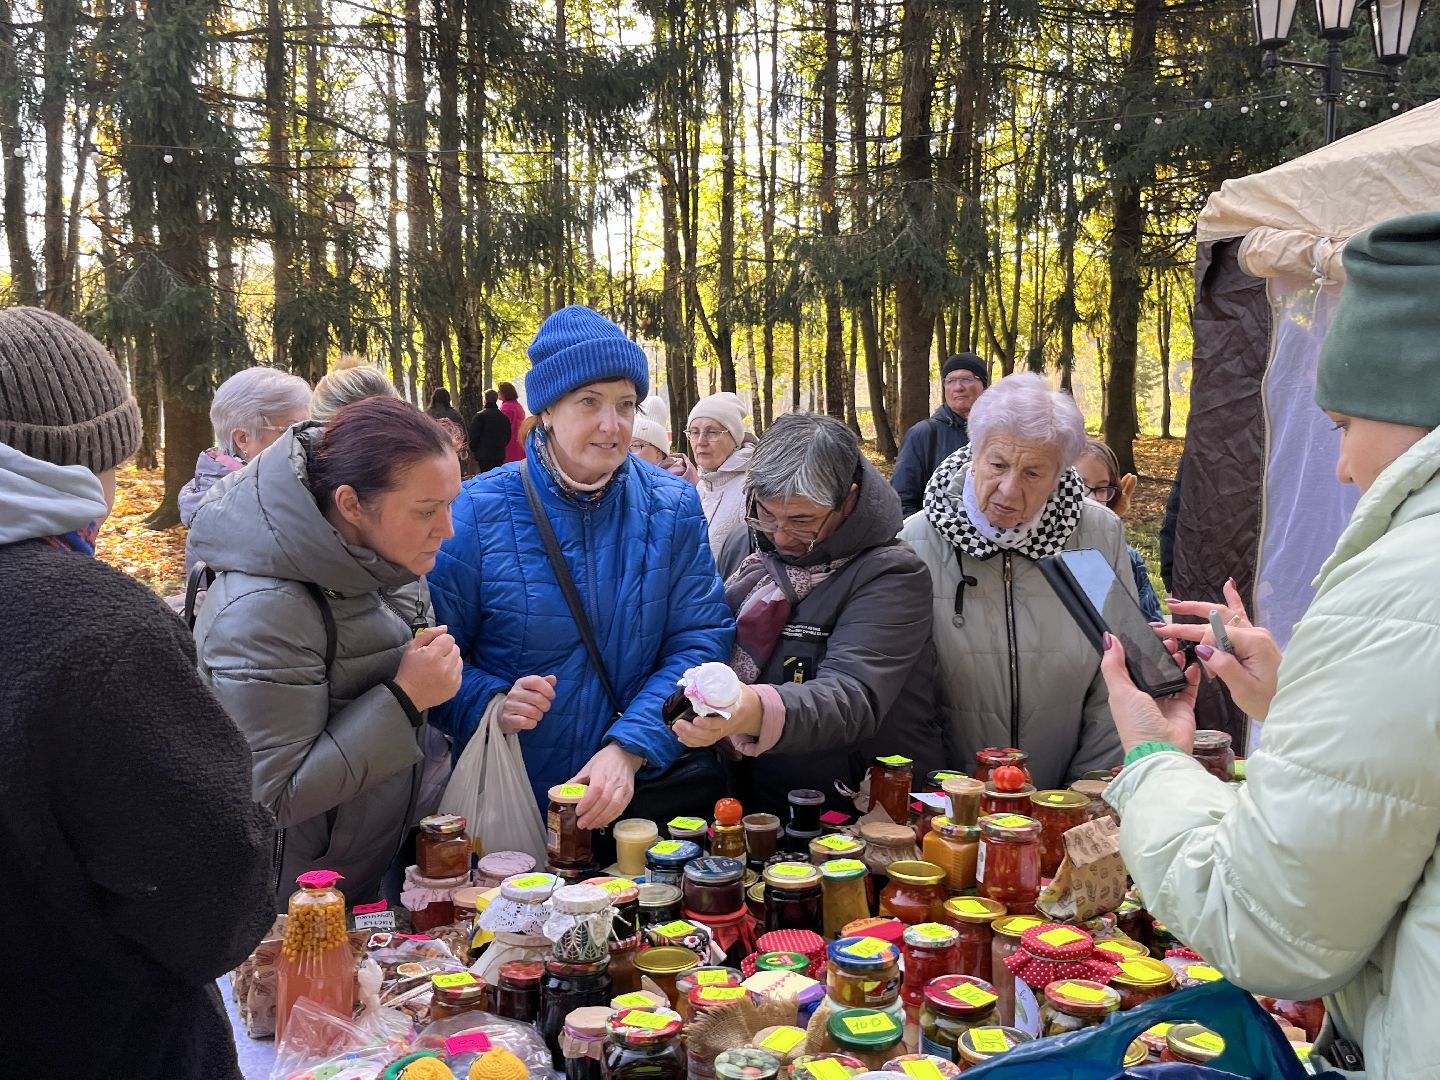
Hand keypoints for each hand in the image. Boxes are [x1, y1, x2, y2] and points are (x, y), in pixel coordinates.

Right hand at [392, 625, 462, 711]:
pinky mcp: (455, 687)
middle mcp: (445, 667)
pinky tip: (441, 675)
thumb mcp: (412, 648)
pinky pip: (460, 672)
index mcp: (434, 655)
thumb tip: (445, 628)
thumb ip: (428, 634)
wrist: (408, 696)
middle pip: (456, 648)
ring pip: (459, 660)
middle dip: (446, 650)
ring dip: (451, 660)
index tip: (433, 647)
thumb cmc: (408, 670)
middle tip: (435, 657)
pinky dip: (452, 672)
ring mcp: (452, 678)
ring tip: (438, 666)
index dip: (440, 641)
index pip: (449, 638)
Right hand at [500, 674, 556, 733]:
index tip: (551, 696)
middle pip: (538, 698)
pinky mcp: (507, 718)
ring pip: (533, 712)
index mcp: (521, 683)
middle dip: (546, 705)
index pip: (536, 681)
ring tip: (537, 715)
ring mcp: (509, 705)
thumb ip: (545, 683)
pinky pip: (525, 722)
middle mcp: (513, 693)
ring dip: (539, 715)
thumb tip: (553, 678)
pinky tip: (530, 721)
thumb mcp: (533, 689)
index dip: (547, 689)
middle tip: (544, 708)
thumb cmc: (524, 700)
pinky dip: (532, 724)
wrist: (504, 713)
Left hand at [568, 743, 642, 828]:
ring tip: (590, 825)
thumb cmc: (605, 760)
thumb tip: (562, 793)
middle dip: (592, 815)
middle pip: (604, 801)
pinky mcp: (629, 794)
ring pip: (614, 807)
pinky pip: (620, 809)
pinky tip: (601, 822)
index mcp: (602, 772)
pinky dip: (611, 818)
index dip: (587, 803)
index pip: (596, 790)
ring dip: (601, 819)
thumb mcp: (588, 767)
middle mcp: (615, 781)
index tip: (578, 812)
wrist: (625, 755)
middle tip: (581, 824)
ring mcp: (623, 788)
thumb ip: (576, 781)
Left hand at [673, 685, 762, 747]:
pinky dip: (692, 742)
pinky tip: (680, 737)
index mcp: (735, 714)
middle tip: (678, 723)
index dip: (708, 723)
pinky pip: (704, 743)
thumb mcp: (738, 687)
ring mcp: (722, 733)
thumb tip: (700, 672)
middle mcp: (728, 727)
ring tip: (676, 727)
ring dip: (689, 736)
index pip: (721, 723)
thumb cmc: (745, 698)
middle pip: (709, 735)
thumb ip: (723, 681)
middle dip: (692, 732)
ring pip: (705, 740)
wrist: (755, 713)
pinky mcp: (717, 736)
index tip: (696, 719)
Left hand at [1100, 632, 1200, 754]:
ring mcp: (1167, 701)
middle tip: (1169, 641)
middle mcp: (1147, 696)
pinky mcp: (1184, 707)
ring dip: (1176, 662)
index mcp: (1128, 693)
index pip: (1134, 667)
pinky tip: (1194, 663)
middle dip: (1162, 654)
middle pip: (1156, 670)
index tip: (1148, 635)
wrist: (1162, 749)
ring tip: (1180, 649)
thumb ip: (1114, 665)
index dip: (1140, 652)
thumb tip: (1109, 639)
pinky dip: (1193, 675)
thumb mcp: (1120, 691)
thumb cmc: (1136, 722)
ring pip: (1173, 675)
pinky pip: (1190, 687)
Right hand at [1157, 580, 1281, 718]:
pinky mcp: (1255, 639)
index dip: (1204, 649)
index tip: (1208, 672)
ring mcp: (1255, 634)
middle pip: (1214, 620)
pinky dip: (1232, 600)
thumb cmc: (1269, 700)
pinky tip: (1229, 585)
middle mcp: (1254, 632)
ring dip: (1197, 609)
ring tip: (1174, 603)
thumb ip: (1224, 666)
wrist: (1292, 702)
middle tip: (1160, 625)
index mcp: (1253, 642)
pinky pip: (1240, 615)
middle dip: (1185, 622)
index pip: (1216, 634)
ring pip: (1222, 615)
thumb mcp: (1245, 689)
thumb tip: (1202, 648)